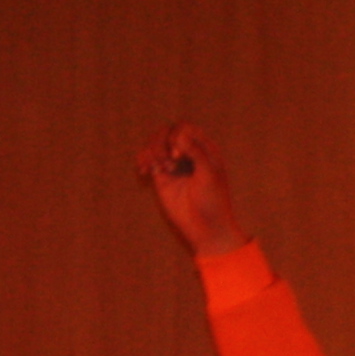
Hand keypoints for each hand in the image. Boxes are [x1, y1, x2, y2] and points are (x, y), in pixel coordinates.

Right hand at [136, 119, 251, 255]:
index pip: (184, 127)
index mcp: (205, 149)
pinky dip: (142, 160)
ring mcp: (174, 164)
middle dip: (161, 144)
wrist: (205, 228)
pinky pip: (147, 158)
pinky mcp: (161, 176)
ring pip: (154, 143)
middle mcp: (189, 153)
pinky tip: (144, 172)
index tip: (177, 157)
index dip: (176, 136)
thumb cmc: (212, 202)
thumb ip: (196, 153)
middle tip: (168, 165)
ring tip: (159, 170)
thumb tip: (178, 136)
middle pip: (166, 132)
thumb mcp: (209, 175)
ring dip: (151, 152)